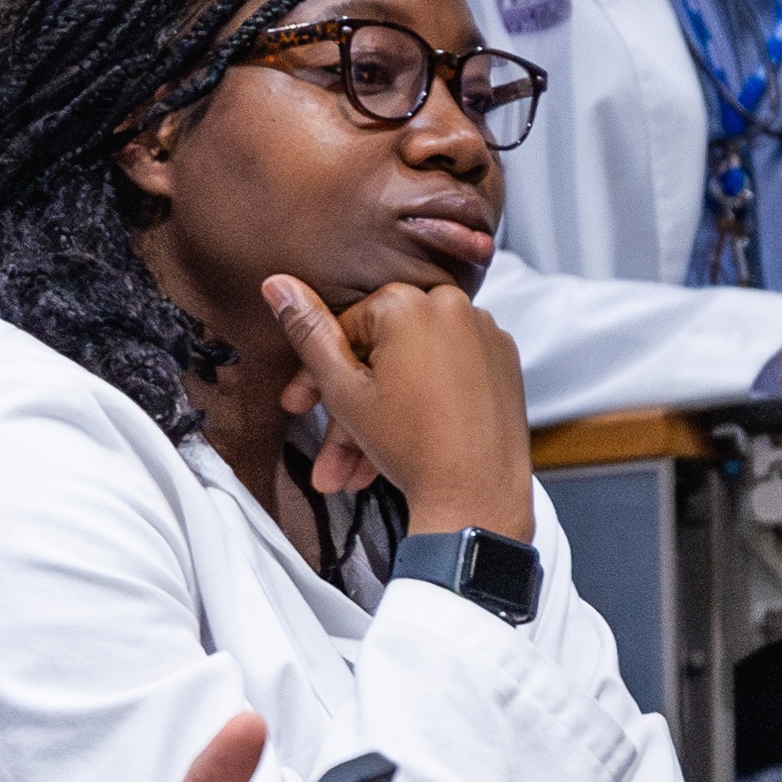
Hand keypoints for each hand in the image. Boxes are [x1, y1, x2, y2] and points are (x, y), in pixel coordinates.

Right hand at [265, 276, 535, 541]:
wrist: (476, 496)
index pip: (346, 328)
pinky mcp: (503, 360)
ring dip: (380, 417)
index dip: (318, 374)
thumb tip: (279, 285)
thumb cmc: (413, 447)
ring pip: (413, 369)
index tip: (301, 406)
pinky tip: (400, 445)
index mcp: (410, 302)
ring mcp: (483, 332)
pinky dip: (423, 402)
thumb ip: (309, 334)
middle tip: (329, 449)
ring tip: (356, 469)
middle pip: (382, 353)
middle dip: (349, 408)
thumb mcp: (343, 390)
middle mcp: (453, 305)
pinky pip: (449, 373)